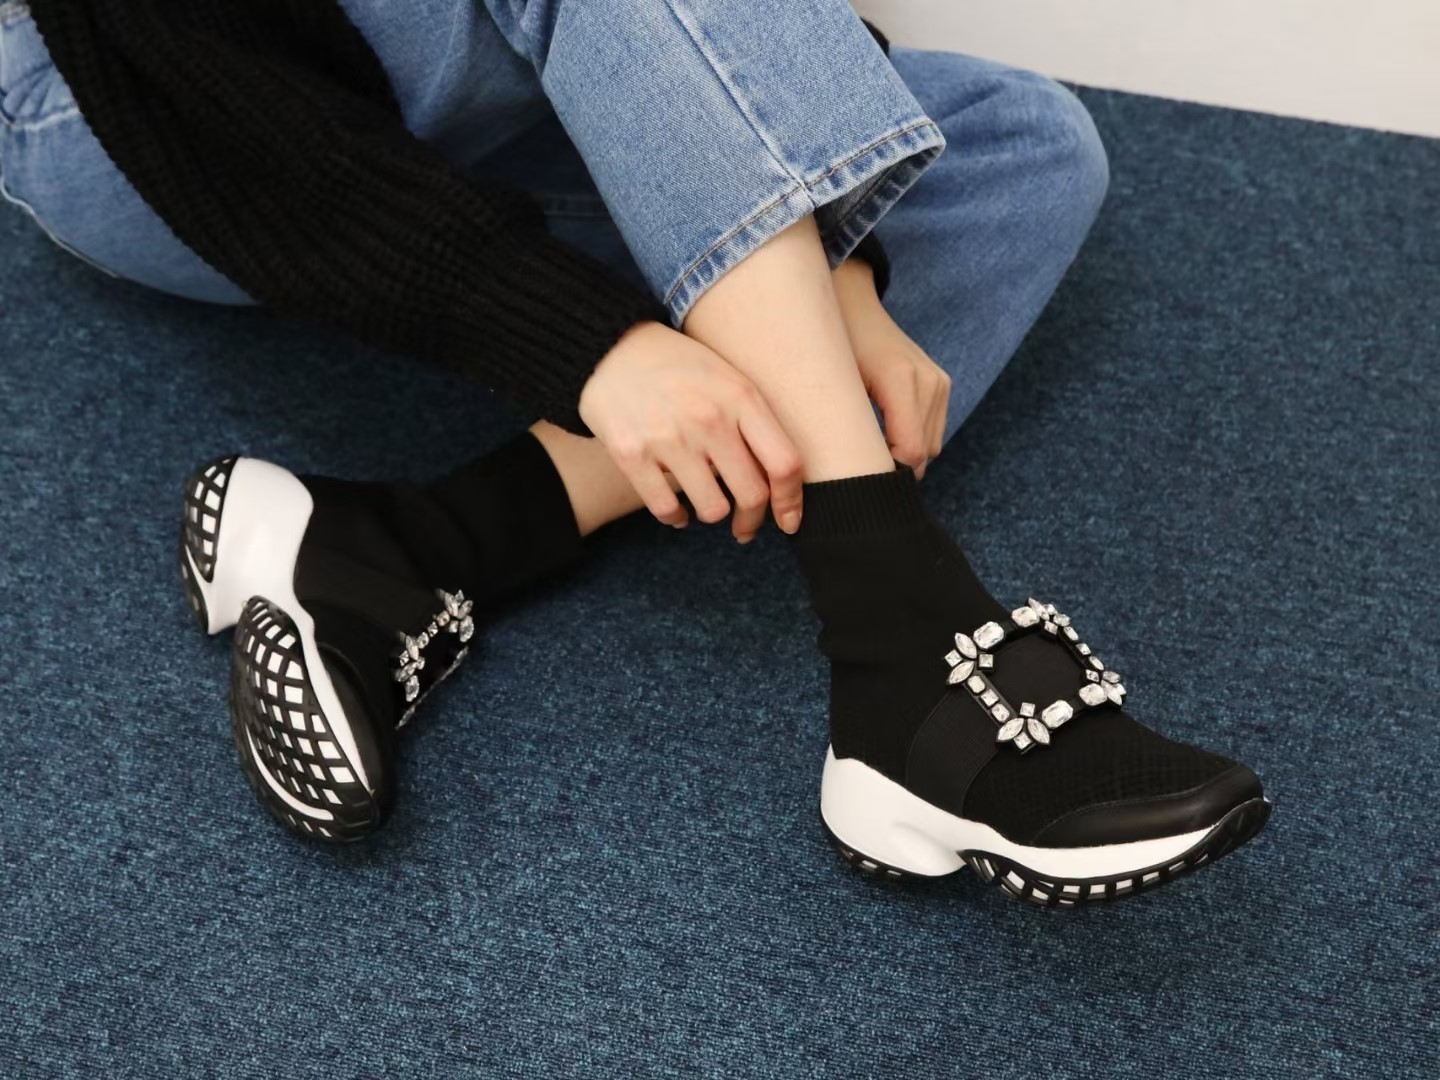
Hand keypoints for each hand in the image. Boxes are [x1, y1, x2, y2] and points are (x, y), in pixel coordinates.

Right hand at [579, 321, 803, 540]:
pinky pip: (666, 509)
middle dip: (752, 520)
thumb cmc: (680, 368)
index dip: (791, 501)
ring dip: (712, 513)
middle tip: (744, 525)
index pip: (784, 463)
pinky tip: (678, 512)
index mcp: (740, 397)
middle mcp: (708, 418)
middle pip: (751, 495)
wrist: (611, 347)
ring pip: (712, 510)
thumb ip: (754, 423)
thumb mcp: (727, 380)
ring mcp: (668, 437)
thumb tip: (778, 483)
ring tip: (706, 504)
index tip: (788, 520)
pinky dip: (676, 518)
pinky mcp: (631, 454)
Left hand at [833, 259, 949, 477]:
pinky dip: (912, 439)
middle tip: (858, 469)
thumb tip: (844, 483)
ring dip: (904, 455)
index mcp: (899, 378)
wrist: (852, 304)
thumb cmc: (831, 348)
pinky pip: (933, 432)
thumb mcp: (828, 388)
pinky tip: (883, 433)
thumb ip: (842, 431)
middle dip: (894, 468)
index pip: (911, 451)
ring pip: (931, 447)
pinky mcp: (941, 383)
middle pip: (923, 454)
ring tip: (868, 448)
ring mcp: (938, 380)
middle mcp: (927, 379)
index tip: (858, 483)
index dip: (886, 475)